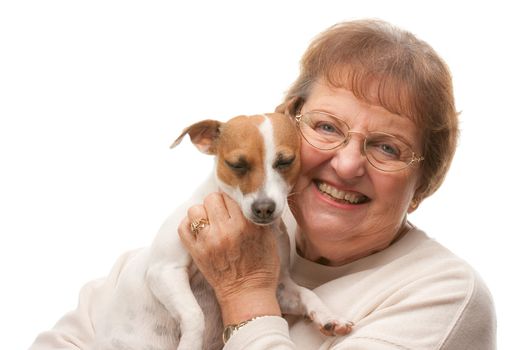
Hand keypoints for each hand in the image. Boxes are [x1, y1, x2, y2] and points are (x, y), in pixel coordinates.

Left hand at [178, 192, 281, 323]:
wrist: (247, 294)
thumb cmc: (262, 266)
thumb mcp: (269, 237)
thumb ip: (258, 217)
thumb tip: (251, 199)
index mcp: (246, 225)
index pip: (231, 196)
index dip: (231, 201)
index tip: (233, 207)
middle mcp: (226, 230)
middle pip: (212, 198)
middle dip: (216, 204)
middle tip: (221, 214)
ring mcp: (208, 241)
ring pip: (195, 210)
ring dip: (202, 213)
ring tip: (209, 222)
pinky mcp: (196, 252)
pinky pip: (183, 227)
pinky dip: (189, 225)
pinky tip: (199, 230)